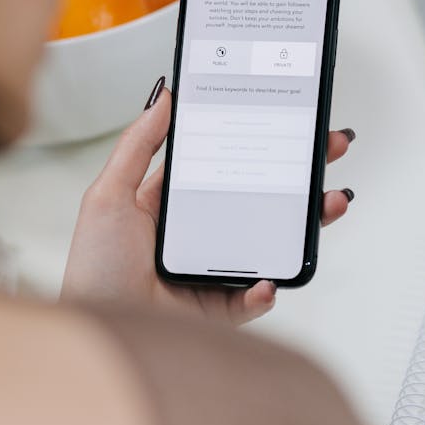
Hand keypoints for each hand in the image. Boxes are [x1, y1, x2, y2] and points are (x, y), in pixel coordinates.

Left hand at [60, 83, 355, 323]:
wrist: (96, 327)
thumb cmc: (95, 266)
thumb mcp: (109, 193)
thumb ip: (138, 144)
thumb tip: (164, 96)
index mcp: (176, 203)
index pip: (230, 165)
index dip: (261, 143)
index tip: (289, 120)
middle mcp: (201, 235)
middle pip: (262, 197)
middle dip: (301, 173)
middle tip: (329, 148)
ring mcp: (216, 271)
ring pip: (273, 242)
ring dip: (306, 224)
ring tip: (329, 203)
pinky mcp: (222, 309)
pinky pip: (255, 297)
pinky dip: (268, 289)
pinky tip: (268, 278)